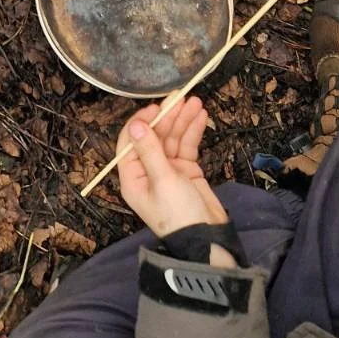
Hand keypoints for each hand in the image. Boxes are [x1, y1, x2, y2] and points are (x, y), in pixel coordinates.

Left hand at [117, 97, 231, 250]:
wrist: (207, 240)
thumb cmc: (179, 214)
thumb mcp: (163, 181)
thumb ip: (150, 151)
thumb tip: (135, 125)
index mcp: (133, 177)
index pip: (130, 142)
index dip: (142, 122)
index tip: (157, 108)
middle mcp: (147, 171)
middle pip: (154, 136)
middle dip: (168, 117)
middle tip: (181, 98)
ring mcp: (168, 170)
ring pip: (172, 138)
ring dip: (183, 120)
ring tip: (196, 102)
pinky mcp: (186, 170)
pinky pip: (186, 145)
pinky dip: (193, 131)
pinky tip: (201, 116)